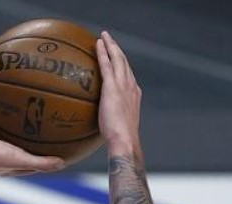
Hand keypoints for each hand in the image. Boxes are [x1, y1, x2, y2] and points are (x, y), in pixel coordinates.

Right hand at [0, 105, 64, 176]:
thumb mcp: (24, 160)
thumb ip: (42, 163)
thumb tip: (63, 162)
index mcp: (3, 160)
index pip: (20, 155)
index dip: (31, 151)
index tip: (44, 144)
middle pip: (8, 138)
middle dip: (18, 130)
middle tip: (31, 120)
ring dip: (2, 116)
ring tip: (13, 102)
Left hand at [96, 31, 141, 152]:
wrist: (124, 140)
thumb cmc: (120, 140)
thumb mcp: (117, 126)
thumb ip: (111, 120)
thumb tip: (102, 126)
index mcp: (134, 95)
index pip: (128, 75)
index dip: (123, 65)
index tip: (117, 58)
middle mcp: (131, 86)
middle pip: (124, 62)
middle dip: (117, 50)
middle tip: (110, 40)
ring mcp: (123, 85)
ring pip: (117, 59)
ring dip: (111, 45)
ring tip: (103, 36)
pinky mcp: (112, 87)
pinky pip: (106, 64)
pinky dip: (102, 52)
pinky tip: (97, 44)